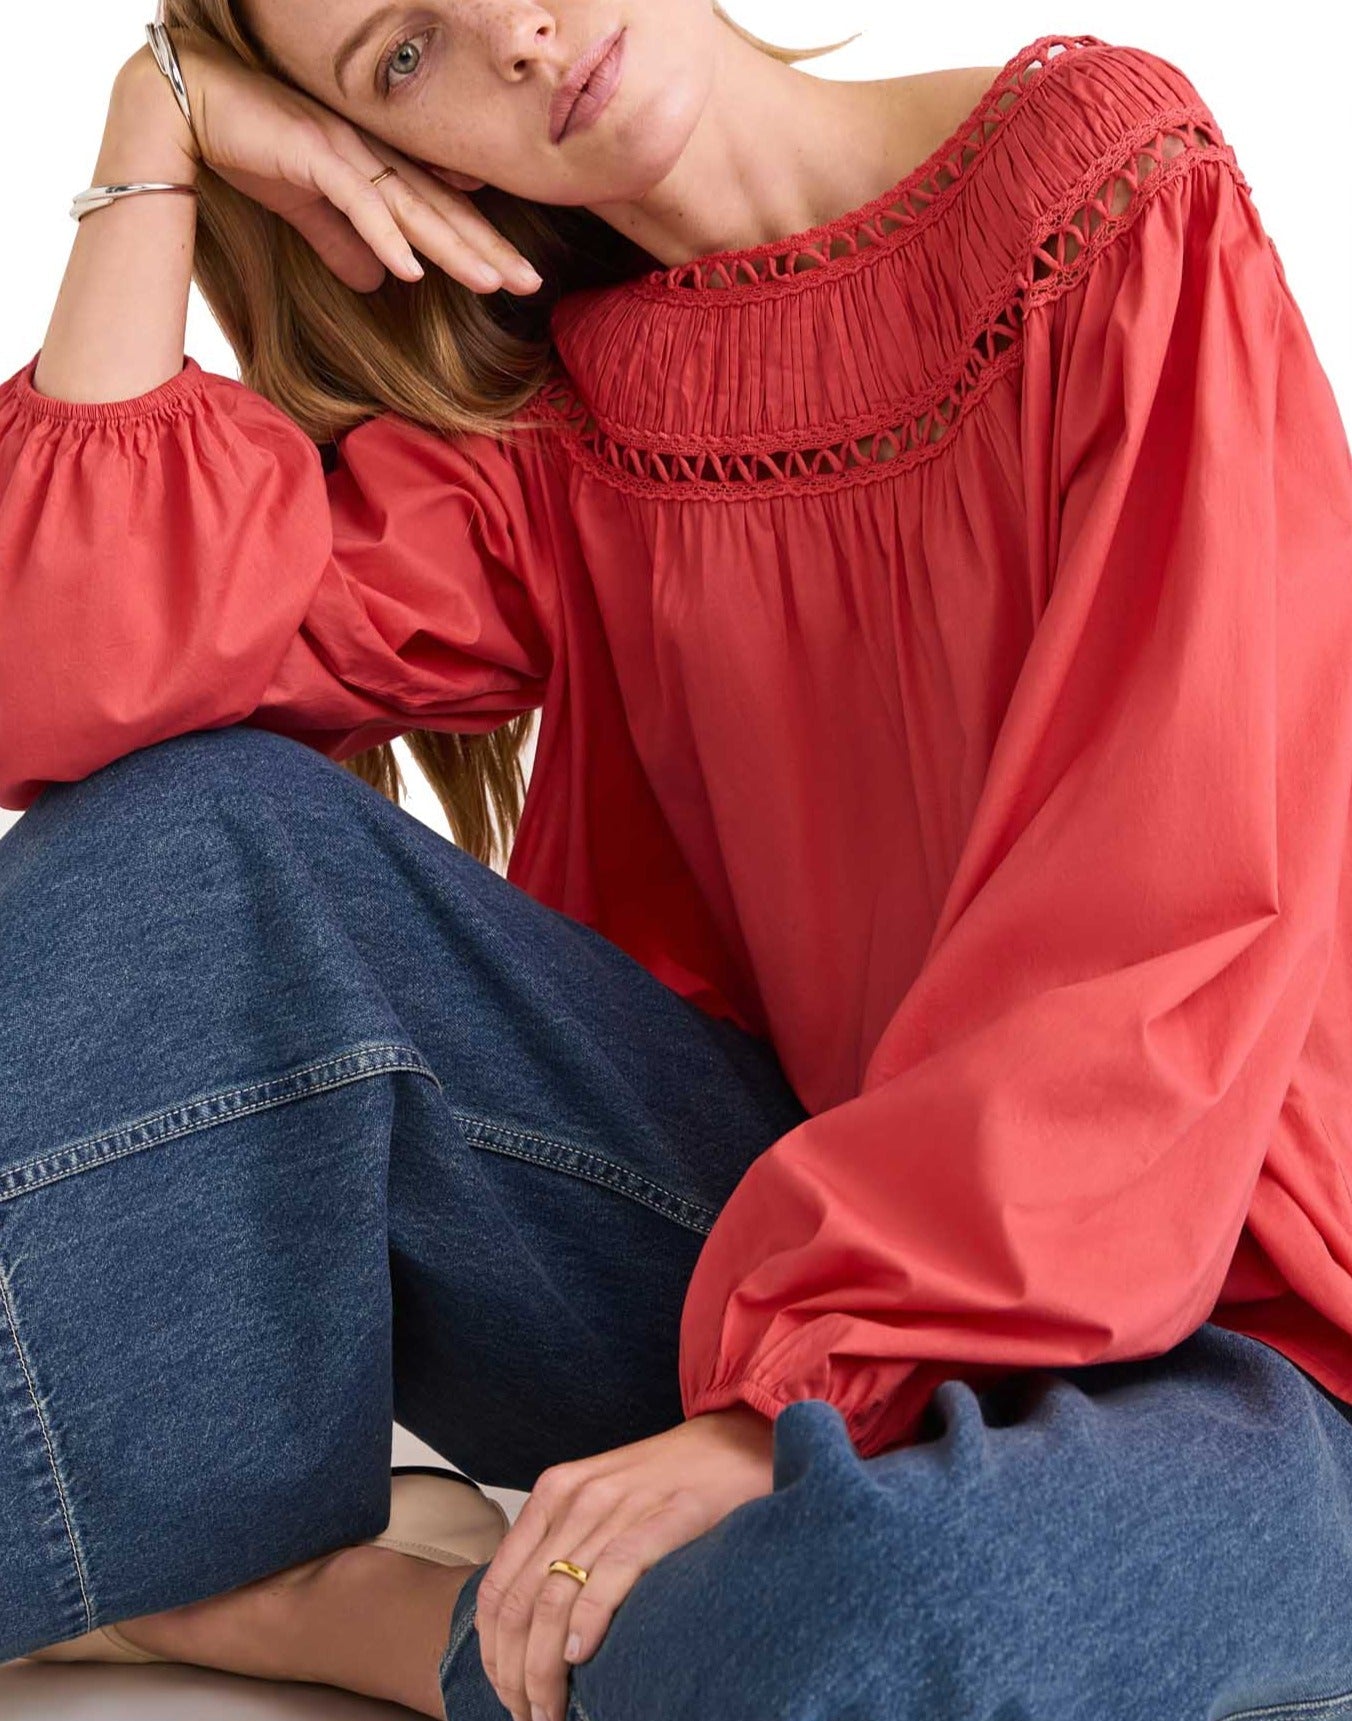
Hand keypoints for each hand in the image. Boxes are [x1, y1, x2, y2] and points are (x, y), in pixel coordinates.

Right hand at [117, 32, 540, 296]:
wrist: (184, 105)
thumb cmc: (246, 144)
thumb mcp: (304, 209)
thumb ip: (342, 242)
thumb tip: (378, 283)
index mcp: (373, 163)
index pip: (437, 209)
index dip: (477, 242)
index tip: (515, 277)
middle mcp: (370, 153)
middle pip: (440, 209)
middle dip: (487, 248)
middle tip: (532, 284)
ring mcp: (345, 150)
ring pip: (413, 207)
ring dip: (453, 247)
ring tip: (492, 282)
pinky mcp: (313, 154)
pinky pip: (358, 200)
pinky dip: (385, 235)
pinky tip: (412, 270)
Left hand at [475, 1405, 775, 1720]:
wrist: (736, 1438)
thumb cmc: (669, 1480)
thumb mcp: (601, 1501)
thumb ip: (565, 1544)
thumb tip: (534, 1625)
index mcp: (554, 1493)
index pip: (497, 1586)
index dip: (492, 1652)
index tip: (504, 1692)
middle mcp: (577, 1498)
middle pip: (521, 1603)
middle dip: (514, 1673)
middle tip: (529, 1716)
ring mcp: (619, 1506)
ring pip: (555, 1600)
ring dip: (544, 1669)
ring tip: (550, 1711)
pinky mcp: (665, 1516)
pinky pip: (613, 1572)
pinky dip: (589, 1620)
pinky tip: (582, 1657)